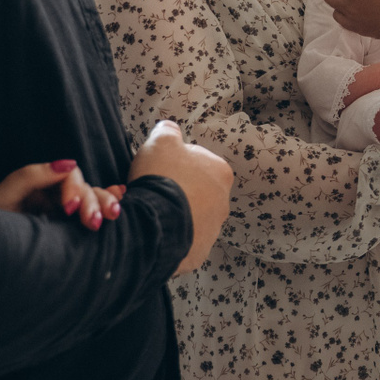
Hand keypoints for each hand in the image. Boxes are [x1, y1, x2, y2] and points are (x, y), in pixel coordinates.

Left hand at [0, 158, 121, 229]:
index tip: (69, 210)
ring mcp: (61, 212)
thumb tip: (69, 164)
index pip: (68, 177)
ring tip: (113, 215)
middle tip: (95, 221)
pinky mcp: (66, 230)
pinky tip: (121, 193)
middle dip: (93, 202)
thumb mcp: (3, 197)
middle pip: (83, 189)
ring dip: (104, 203)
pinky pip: (90, 212)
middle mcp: (53, 195)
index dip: (74, 189)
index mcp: (40, 184)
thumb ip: (31, 177)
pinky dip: (107, 200)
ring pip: (91, 200)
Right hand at [130, 120, 233, 274]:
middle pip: (197, 190)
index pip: (197, 161)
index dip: (174, 162)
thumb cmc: (162, 177)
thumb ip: (168, 131)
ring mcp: (213, 229)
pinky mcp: (199, 251)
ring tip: (155, 211)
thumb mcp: (161, 142)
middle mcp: (224, 202)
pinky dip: (172, 234)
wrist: (156, 223)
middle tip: (156, 190)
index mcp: (221, 172)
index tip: (159, 168)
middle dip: (179, 189)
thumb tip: (169, 128)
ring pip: (192, 216)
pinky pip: (184, 239)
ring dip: (176, 213)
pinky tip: (157, 229)